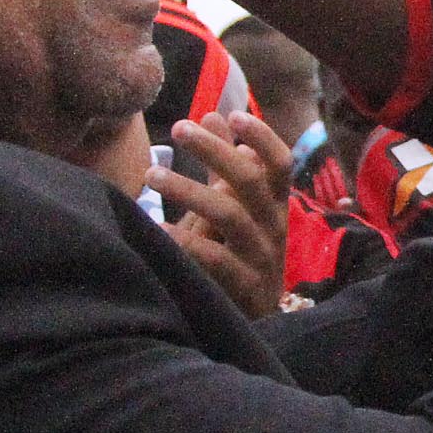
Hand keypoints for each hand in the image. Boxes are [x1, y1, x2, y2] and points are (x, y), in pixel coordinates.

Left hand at [158, 111, 295, 319]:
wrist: (257, 318)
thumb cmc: (241, 252)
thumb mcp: (237, 207)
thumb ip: (224, 165)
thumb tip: (213, 115)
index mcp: (275, 205)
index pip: (280, 164)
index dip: (262, 138)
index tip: (234, 114)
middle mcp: (273, 226)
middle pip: (250, 181)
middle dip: (214, 151)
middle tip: (178, 128)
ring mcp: (261, 256)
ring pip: (230, 215)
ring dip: (189, 191)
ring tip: (151, 175)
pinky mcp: (244, 286)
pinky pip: (214, 259)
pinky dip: (184, 242)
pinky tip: (156, 228)